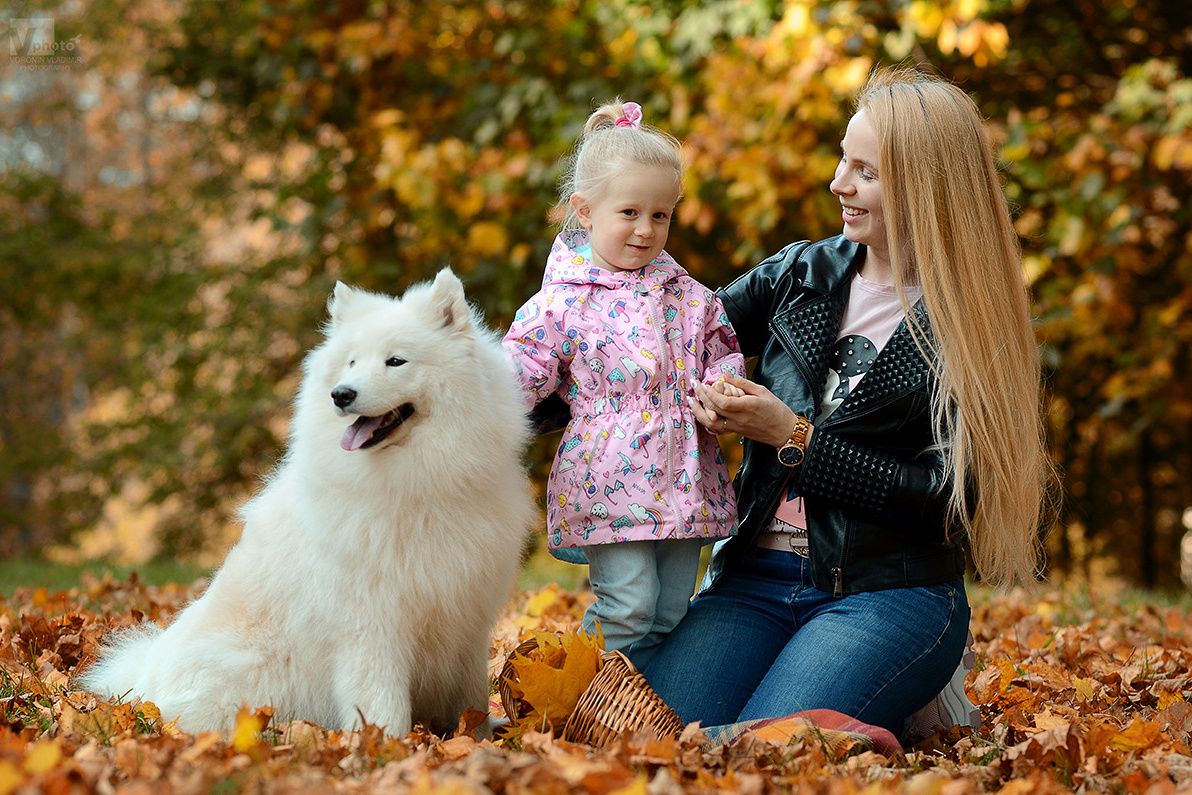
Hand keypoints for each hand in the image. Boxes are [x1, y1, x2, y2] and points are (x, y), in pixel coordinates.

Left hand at [690, 375, 805, 447]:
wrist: (784, 432)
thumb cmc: (777, 411)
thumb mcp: (762, 391)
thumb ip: (742, 383)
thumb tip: (725, 374)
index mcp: (746, 407)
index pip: (722, 402)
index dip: (709, 393)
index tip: (703, 383)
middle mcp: (738, 419)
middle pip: (713, 410)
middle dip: (701, 397)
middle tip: (694, 386)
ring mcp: (736, 427)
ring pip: (711, 422)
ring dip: (699, 412)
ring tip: (692, 401)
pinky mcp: (735, 432)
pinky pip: (717, 428)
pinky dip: (707, 420)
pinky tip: (702, 412)